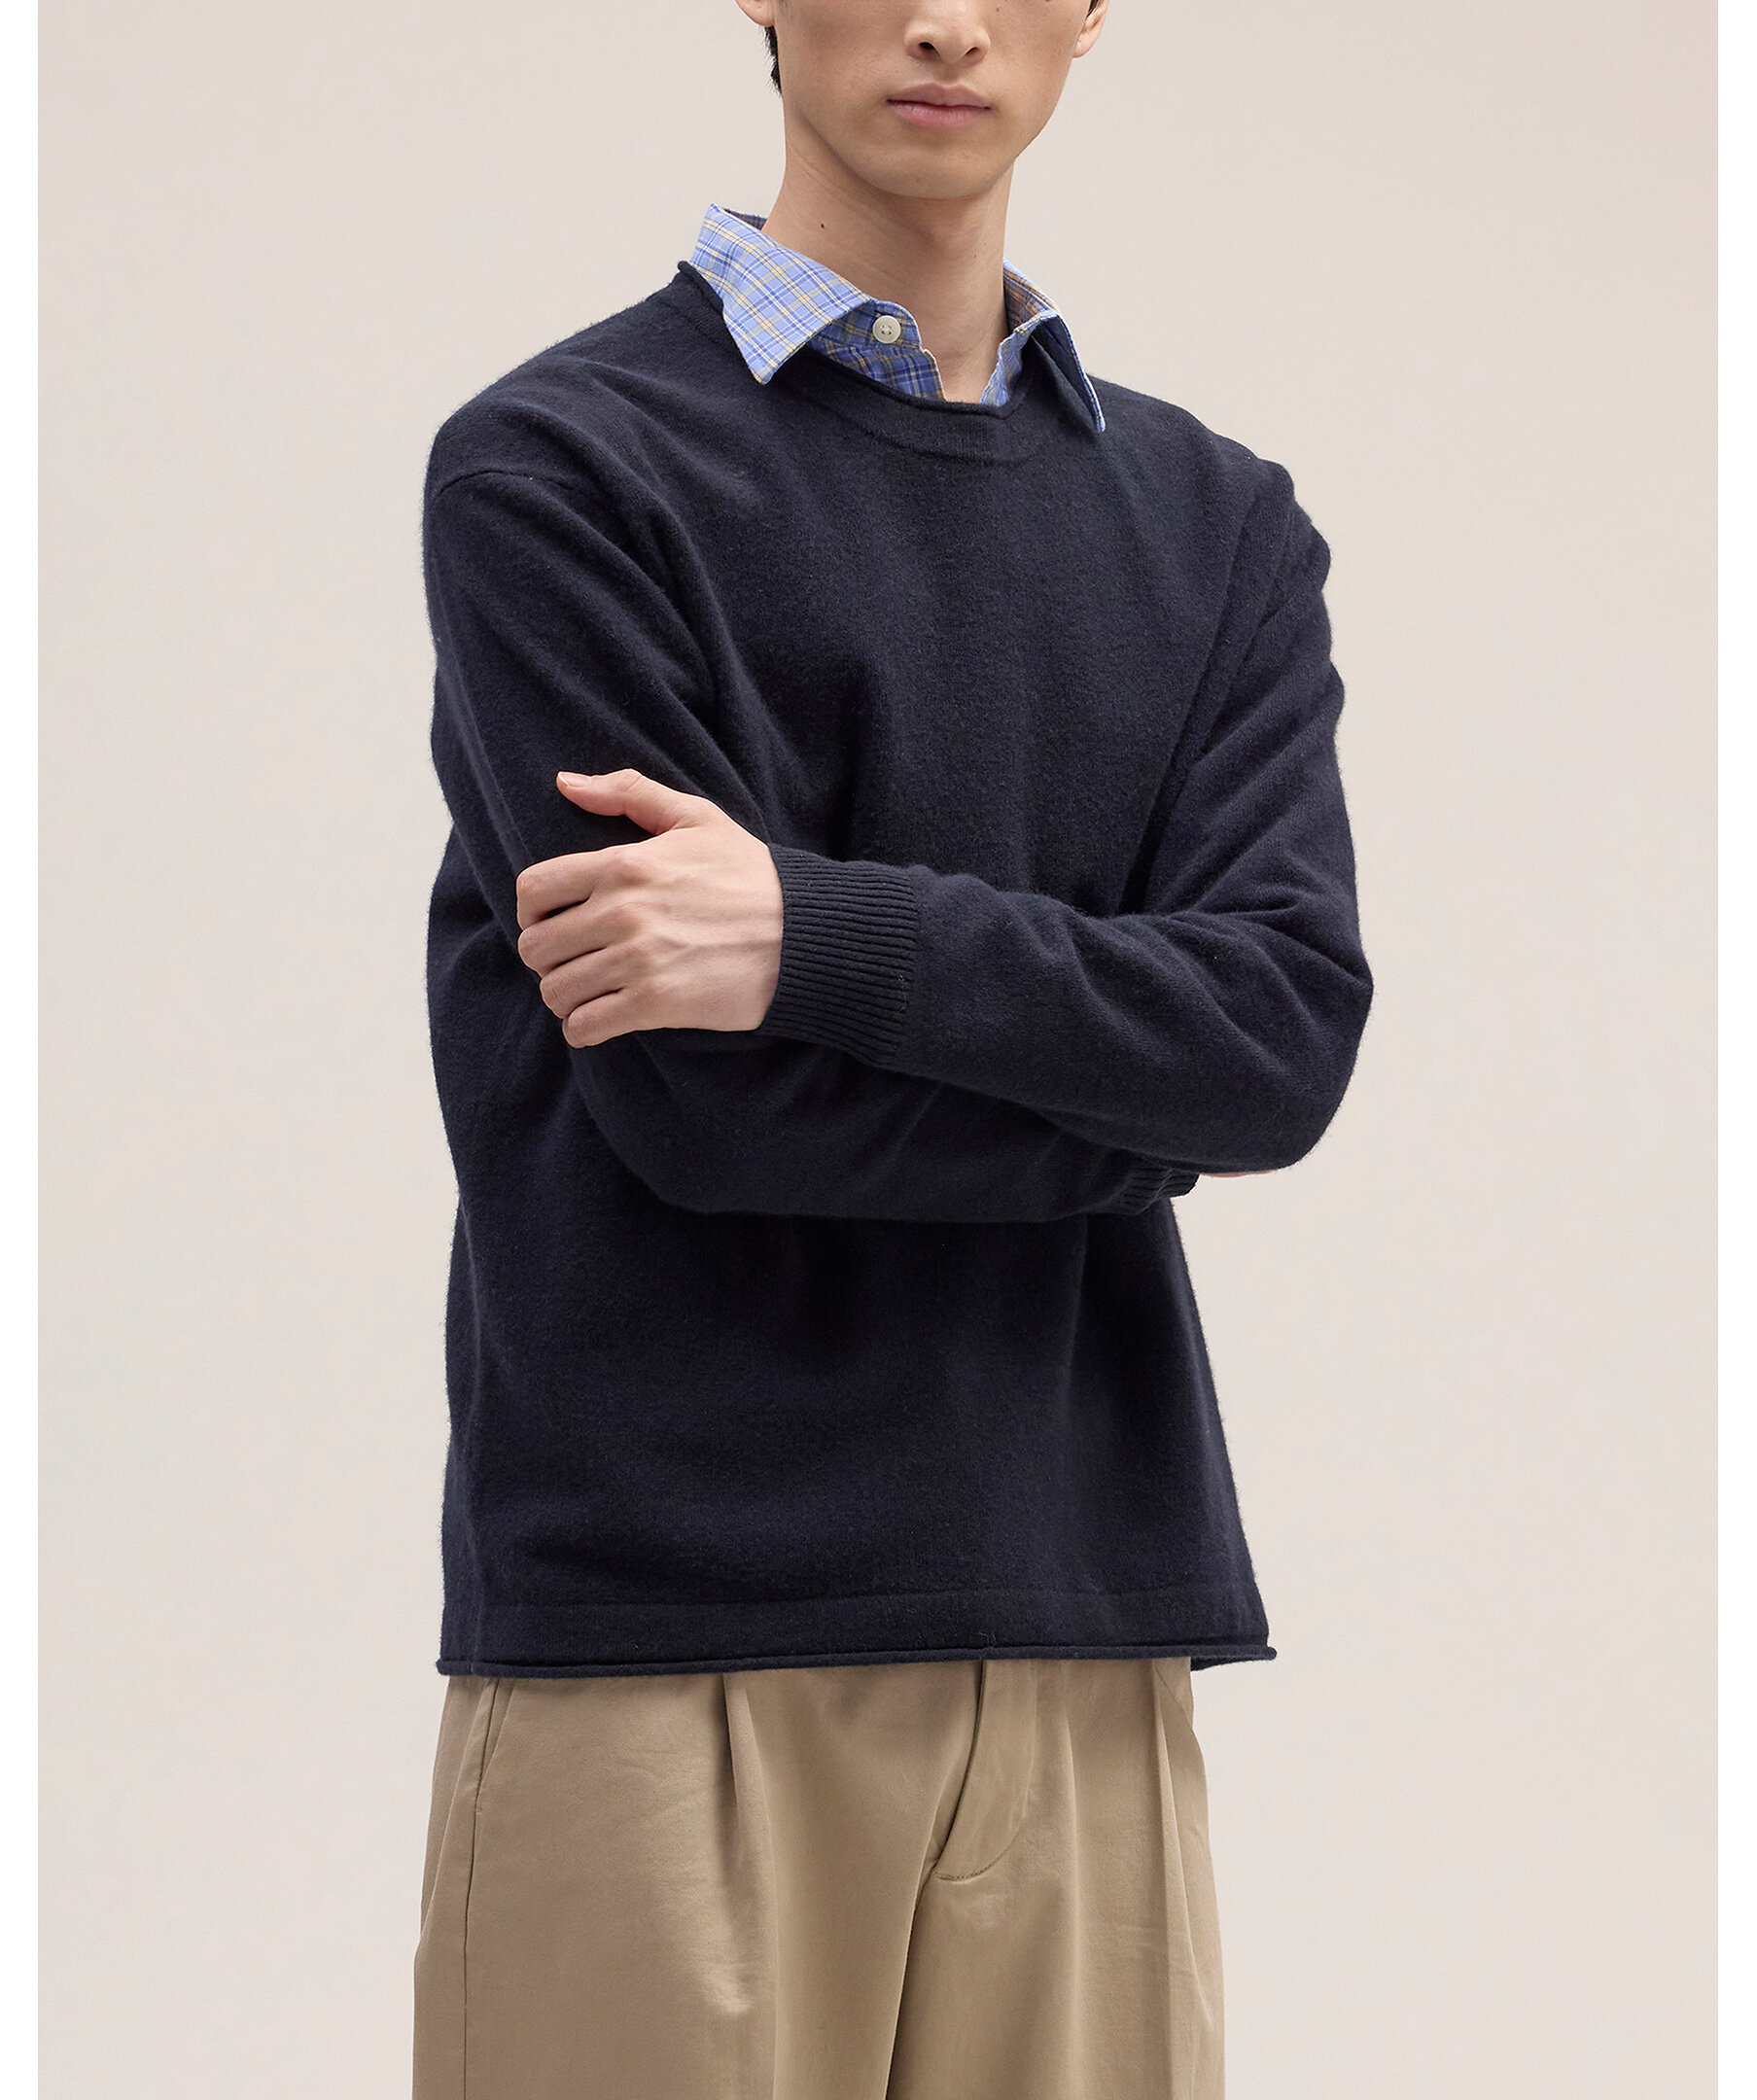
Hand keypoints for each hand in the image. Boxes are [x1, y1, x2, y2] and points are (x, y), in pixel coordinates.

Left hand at [514, 768, 783, 1046]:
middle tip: (575, 961)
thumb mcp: (697, 818)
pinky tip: (603, 1018)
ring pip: (556, 991)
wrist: (806, 934)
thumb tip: (565, 783)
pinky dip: (584, 1028)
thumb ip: (628, 793)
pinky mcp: (656, 1004)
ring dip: (566, 996)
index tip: (552, 921)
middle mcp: (622, 912)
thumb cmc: (752, 875)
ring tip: (590, 992)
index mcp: (623, 864)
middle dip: (548, 958)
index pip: (533, 890)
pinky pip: (585, 1027)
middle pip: (536, 947)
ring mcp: (637, 961)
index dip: (532, 911)